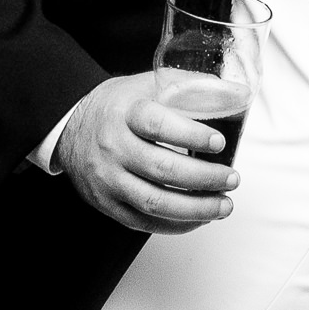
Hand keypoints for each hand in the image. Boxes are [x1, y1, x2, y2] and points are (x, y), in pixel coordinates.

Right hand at [53, 73, 238, 232]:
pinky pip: (144, 222)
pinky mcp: (107, 204)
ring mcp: (108, 180)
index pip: (157, 125)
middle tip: (232, 178)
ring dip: (197, 208)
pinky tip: (200, 218)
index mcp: (125, 113)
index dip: (192, 135)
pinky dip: (177, 225)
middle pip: (162, 169)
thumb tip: (236, 92)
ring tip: (224, 205)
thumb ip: (187, 86)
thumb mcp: (147, 84)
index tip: (220, 142)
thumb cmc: (120, 106)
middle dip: (205, 178)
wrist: (72, 128)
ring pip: (155, 202)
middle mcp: (113, 147)